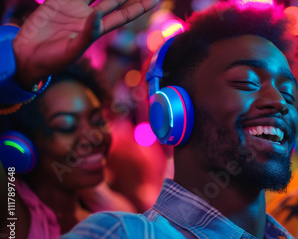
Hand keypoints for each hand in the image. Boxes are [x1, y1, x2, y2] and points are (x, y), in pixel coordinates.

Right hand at [12, 0, 157, 87]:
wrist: (27, 57)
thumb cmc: (53, 60)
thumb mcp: (74, 50)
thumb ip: (87, 33)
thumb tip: (97, 14)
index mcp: (98, 29)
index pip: (124, 15)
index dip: (139, 7)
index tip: (156, 0)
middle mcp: (89, 15)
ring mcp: (73, 6)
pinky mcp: (56, 1)